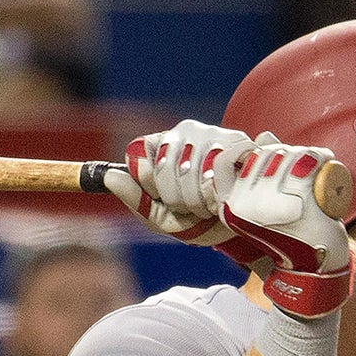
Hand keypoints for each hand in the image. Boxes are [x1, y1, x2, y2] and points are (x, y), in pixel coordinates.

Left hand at [105, 119, 250, 239]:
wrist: (247, 224)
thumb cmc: (201, 219)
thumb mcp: (163, 217)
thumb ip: (135, 200)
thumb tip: (108, 178)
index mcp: (161, 144)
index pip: (138, 156)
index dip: (149, 186)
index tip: (164, 199)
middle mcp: (185, 132)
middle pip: (163, 167)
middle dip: (176, 200)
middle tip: (193, 208)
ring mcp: (213, 133)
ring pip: (190, 172)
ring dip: (199, 201)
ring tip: (211, 205)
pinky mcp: (239, 142)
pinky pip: (217, 171)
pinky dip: (218, 195)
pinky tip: (225, 198)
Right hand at [220, 141, 351, 317]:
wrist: (313, 269)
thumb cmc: (289, 235)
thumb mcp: (266, 206)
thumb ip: (259, 174)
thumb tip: (262, 136)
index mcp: (228, 207)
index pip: (223, 161)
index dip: (243, 149)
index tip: (263, 150)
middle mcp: (242, 206)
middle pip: (261, 156)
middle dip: (283, 151)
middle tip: (302, 162)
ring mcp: (269, 204)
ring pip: (285, 158)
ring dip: (304, 153)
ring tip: (316, 161)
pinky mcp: (297, 202)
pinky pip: (306, 165)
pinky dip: (318, 156)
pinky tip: (324, 159)